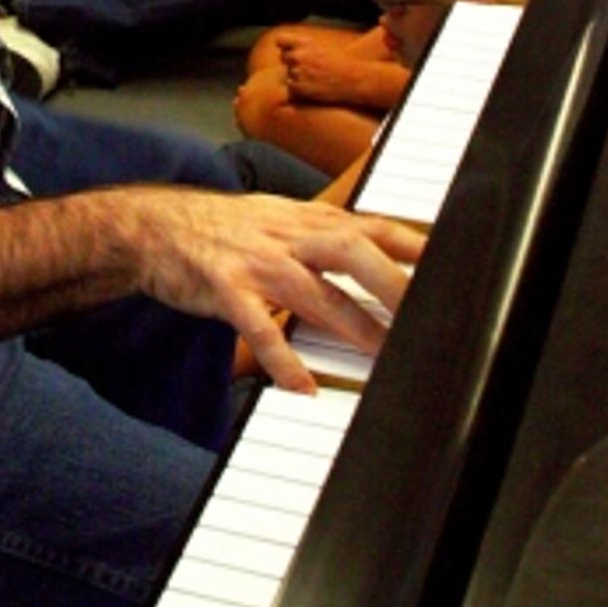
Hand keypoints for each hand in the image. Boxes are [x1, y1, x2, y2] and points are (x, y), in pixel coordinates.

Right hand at [122, 188, 423, 391]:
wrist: (154, 226)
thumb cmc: (224, 229)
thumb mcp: (279, 218)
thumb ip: (326, 236)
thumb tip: (378, 253)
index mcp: (307, 220)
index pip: (372, 226)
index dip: (413, 245)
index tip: (453, 266)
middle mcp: (288, 236)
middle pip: (352, 251)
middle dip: (392, 283)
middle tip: (428, 318)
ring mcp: (257, 262)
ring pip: (314, 292)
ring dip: (353, 325)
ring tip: (384, 356)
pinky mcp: (225, 290)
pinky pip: (259, 328)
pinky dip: (282, 360)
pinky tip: (302, 388)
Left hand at [274, 29, 356, 103]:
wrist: (353, 79)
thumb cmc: (342, 63)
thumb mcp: (323, 48)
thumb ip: (305, 48)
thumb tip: (291, 51)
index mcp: (304, 43)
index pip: (280, 40)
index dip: (285, 46)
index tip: (290, 51)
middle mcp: (298, 56)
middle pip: (284, 58)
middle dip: (292, 63)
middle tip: (307, 69)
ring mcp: (297, 72)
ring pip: (288, 74)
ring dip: (297, 77)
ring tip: (315, 79)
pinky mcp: (299, 88)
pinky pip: (291, 88)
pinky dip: (299, 89)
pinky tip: (314, 88)